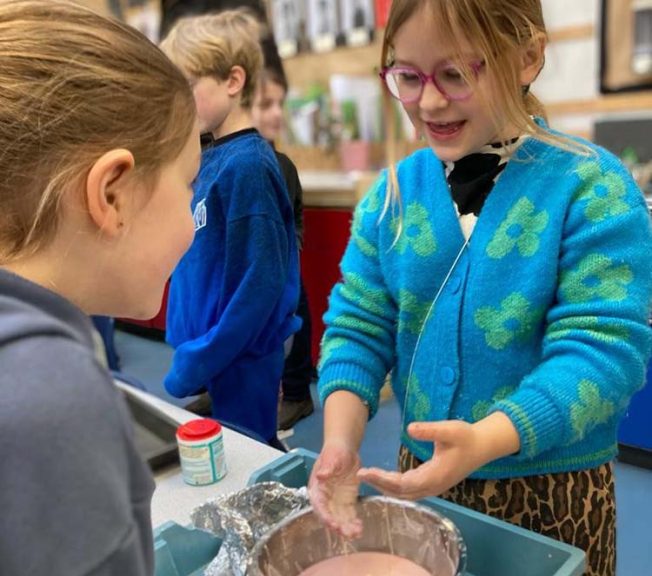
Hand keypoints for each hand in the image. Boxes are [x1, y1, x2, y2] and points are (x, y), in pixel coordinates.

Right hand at [308, 442, 362, 537]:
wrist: (345, 449)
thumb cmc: (335, 452)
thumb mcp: (331, 458)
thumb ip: (327, 468)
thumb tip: (320, 476)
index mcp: (318, 488)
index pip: (319, 505)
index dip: (325, 516)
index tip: (333, 524)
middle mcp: (326, 498)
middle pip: (330, 516)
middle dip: (338, 526)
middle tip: (347, 533)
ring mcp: (336, 501)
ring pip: (340, 518)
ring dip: (347, 527)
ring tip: (356, 533)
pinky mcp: (347, 501)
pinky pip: (350, 514)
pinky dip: (354, 522)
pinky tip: (360, 527)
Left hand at [357, 414, 518, 499]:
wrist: (482, 446)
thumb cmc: (466, 437)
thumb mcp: (449, 429)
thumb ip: (430, 430)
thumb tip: (410, 428)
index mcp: (435, 476)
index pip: (402, 483)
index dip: (383, 480)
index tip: (365, 472)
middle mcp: (433, 486)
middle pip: (401, 492)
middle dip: (380, 484)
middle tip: (360, 474)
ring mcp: (434, 487)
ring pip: (405, 494)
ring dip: (386, 487)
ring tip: (368, 476)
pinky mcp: (433, 483)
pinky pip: (410, 490)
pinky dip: (395, 486)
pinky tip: (384, 478)